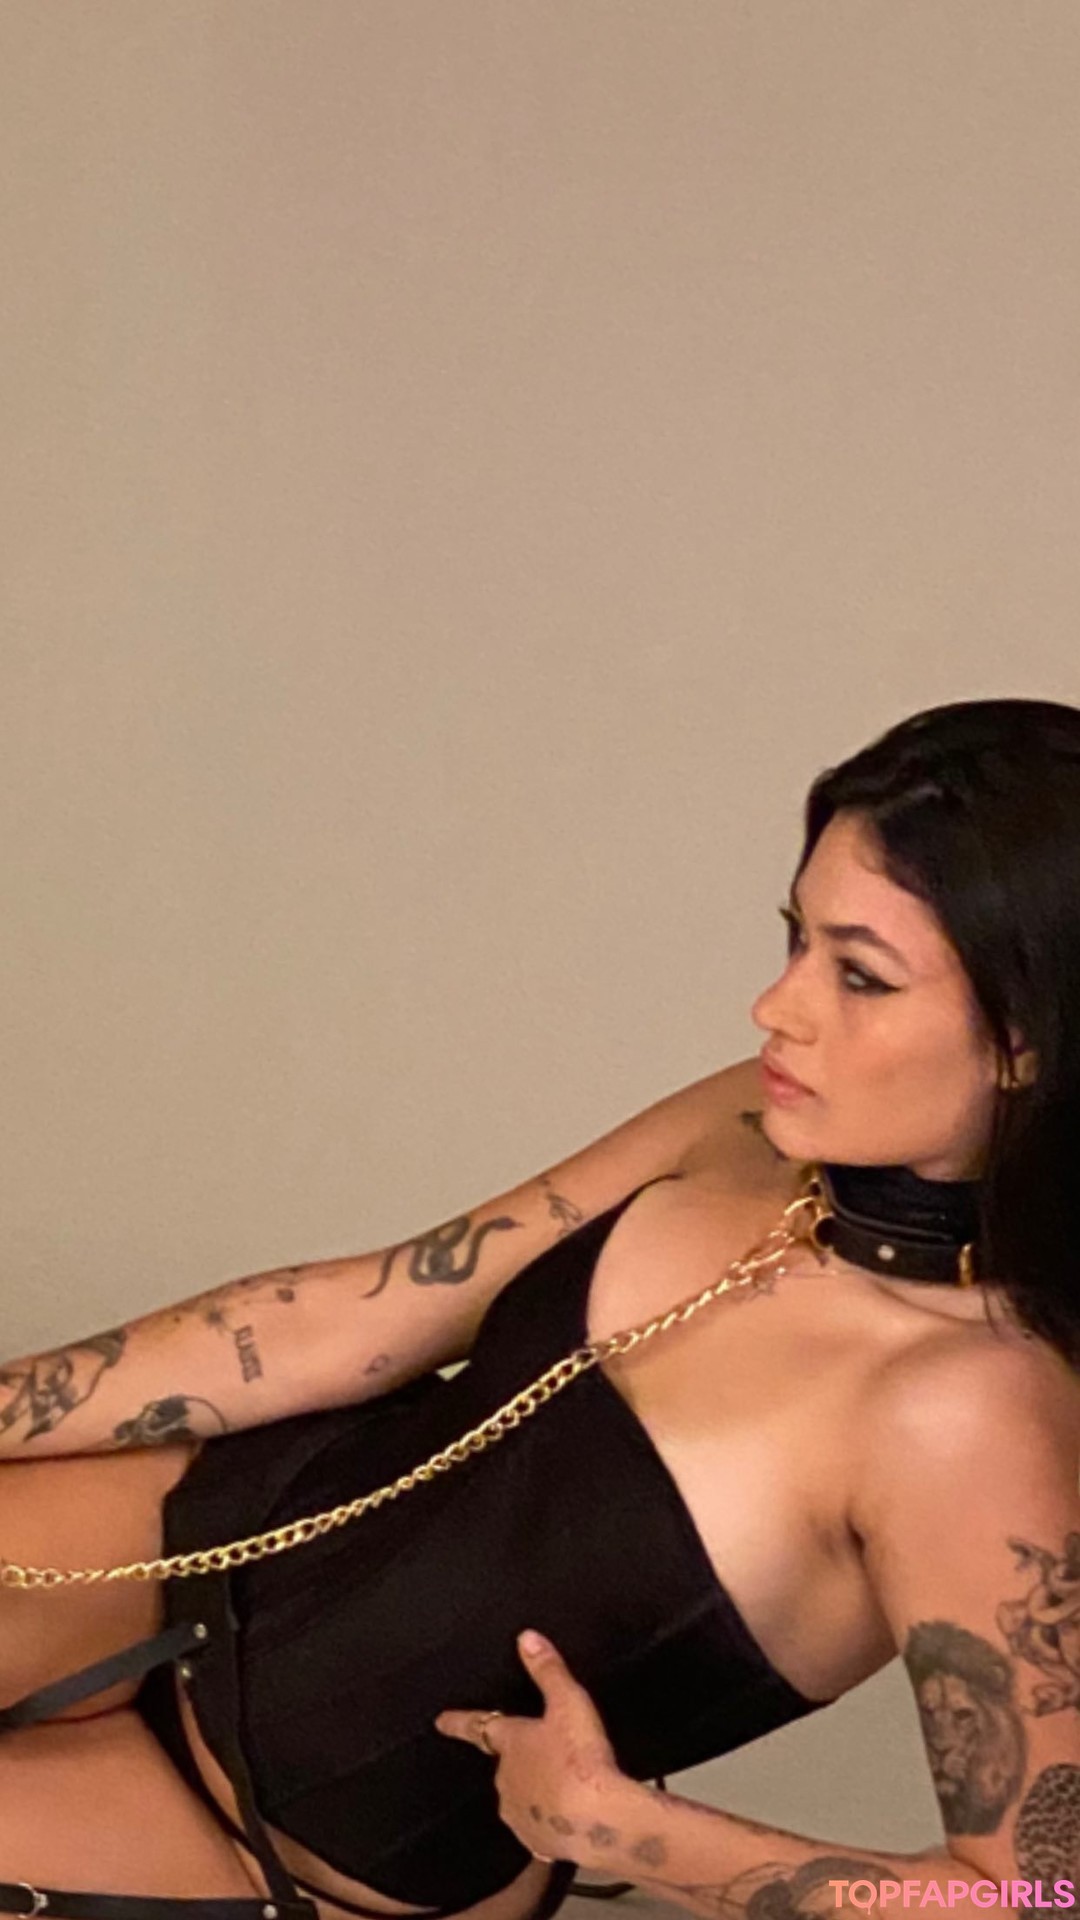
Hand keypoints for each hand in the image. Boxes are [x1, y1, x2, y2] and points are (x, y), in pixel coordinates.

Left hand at [434, 1629, 633, 1868]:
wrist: (597, 1820)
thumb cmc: (580, 1757)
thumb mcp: (568, 1703)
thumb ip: (548, 1670)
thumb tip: (526, 1638)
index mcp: (510, 1743)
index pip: (478, 1727)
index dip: (459, 1722)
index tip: (440, 1721)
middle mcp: (506, 1779)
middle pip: (504, 1763)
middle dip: (517, 1759)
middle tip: (539, 1754)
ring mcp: (519, 1813)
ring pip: (519, 1796)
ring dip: (533, 1790)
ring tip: (557, 1786)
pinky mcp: (537, 1842)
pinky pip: (536, 1827)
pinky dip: (545, 1819)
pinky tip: (562, 1819)